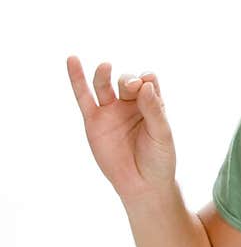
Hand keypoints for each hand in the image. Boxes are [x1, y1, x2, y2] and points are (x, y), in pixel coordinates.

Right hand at [66, 58, 176, 201]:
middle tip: (130, 87)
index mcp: (151, 104)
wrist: (143, 185)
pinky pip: (83, 97)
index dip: (147, 80)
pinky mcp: (94, 121)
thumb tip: (145, 84)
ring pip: (104, 85)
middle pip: (127, 81)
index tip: (147, 90)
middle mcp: (130, 104)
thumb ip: (154, 110)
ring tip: (106, 67)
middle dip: (128, 81)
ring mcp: (111, 111)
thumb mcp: (162, 134)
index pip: (148, 81)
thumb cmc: (158, 160)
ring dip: (104, 74)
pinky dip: (77, 79)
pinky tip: (72, 61)